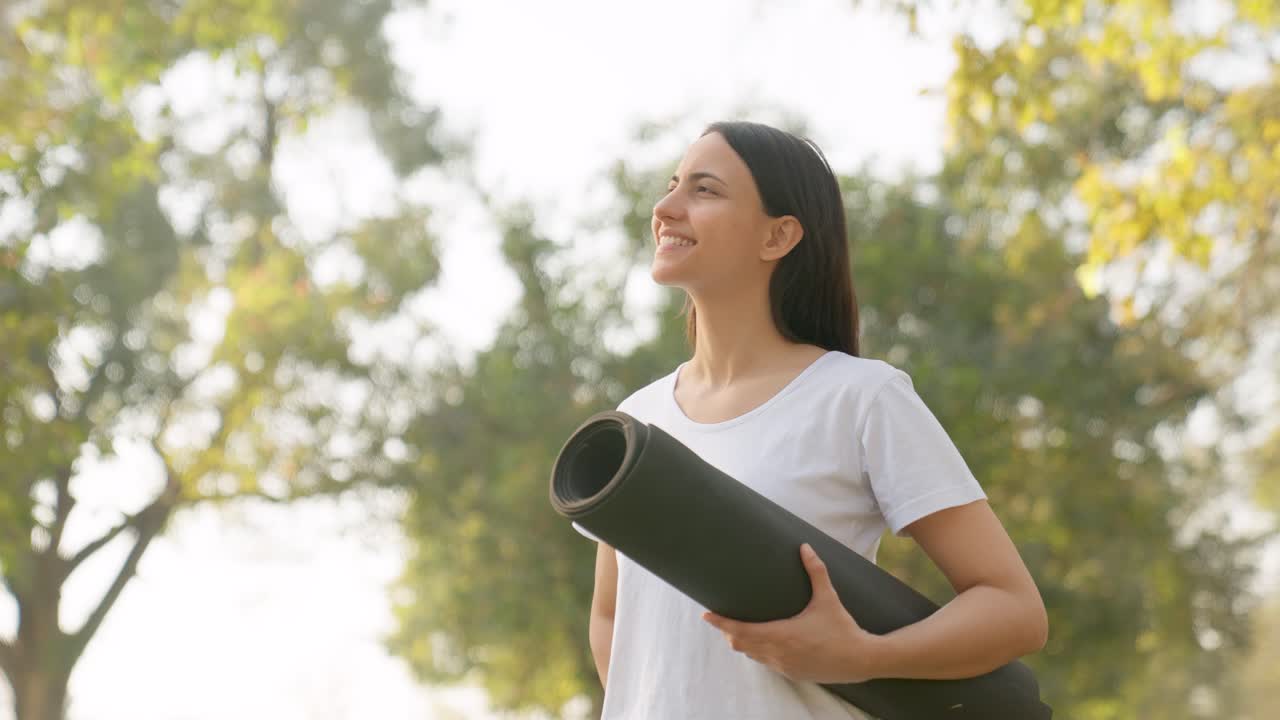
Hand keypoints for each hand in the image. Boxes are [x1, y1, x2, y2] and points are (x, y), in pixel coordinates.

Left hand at [701, 543, 880, 683]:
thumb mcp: (828, 598)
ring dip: (743, 642)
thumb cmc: (843, 628)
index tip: (706, 614)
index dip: (721, 623)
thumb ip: (815, 572)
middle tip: (720, 617)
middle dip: (729, 631)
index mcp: (782, 635)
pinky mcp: (792, 673)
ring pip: (752, 655)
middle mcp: (778, 653)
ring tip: (737, 627)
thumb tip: (805, 547)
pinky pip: (766, 663)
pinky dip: (759, 652)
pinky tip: (763, 641)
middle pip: (740, 644)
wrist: (861, 660)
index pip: (740, 630)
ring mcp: (784, 666)